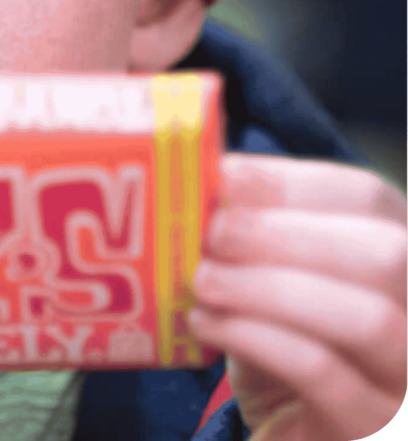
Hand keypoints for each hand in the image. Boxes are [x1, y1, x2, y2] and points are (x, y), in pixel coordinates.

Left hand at [188, 153, 406, 440]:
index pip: (370, 198)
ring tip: (203, 281)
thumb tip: (202, 179)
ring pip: (367, 317)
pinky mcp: (372, 428)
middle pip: (385, 252)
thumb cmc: (278, 353)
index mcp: (400, 260)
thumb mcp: (265, 286)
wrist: (289, 436)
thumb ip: (248, 238)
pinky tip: (207, 324)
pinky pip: (324, 374)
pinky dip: (257, 337)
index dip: (292, 181)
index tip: (224, 177)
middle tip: (211, 232)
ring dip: (269, 287)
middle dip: (283, 232)